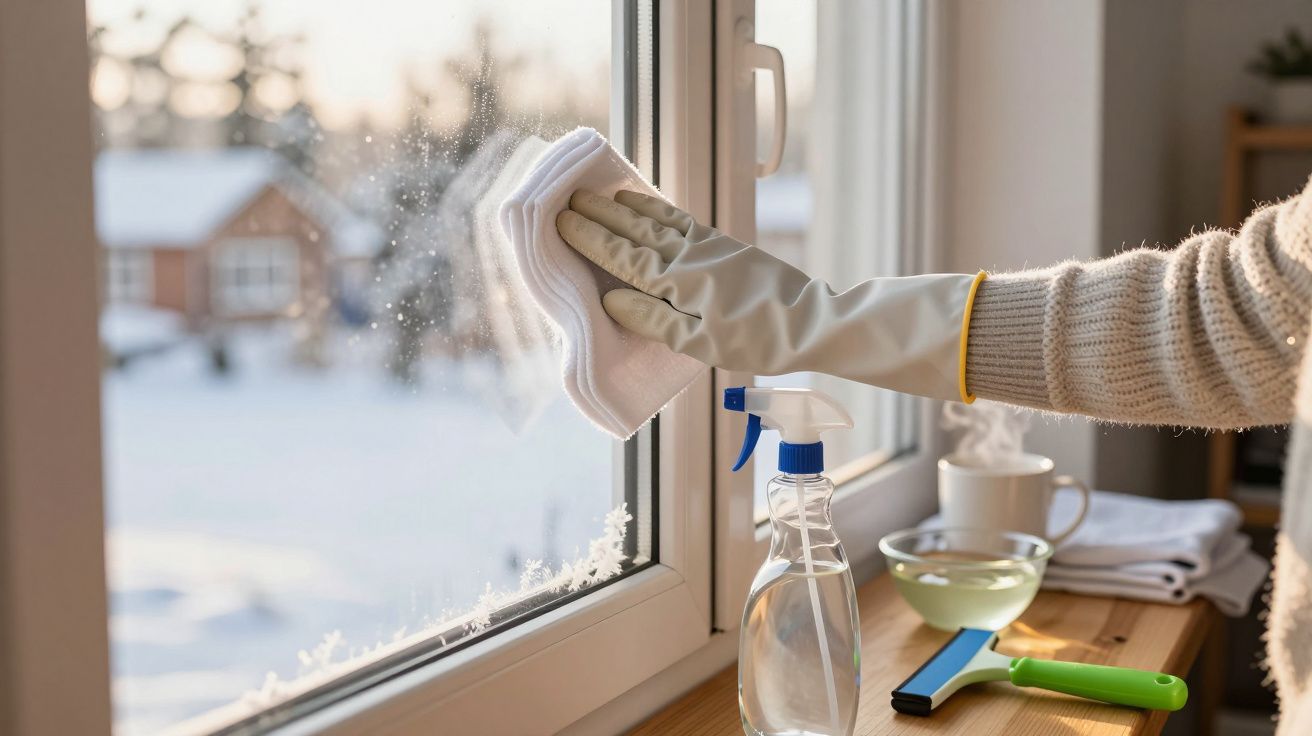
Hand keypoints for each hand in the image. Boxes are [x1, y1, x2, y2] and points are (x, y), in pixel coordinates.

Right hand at [556, 189, 980, 400]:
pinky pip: (680, 220)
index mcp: (675, 282)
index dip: (589, 238)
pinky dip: (658, 209)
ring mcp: (707, 246)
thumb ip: (651, 320)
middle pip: (633, 230)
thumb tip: (611, 301)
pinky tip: (648, 206)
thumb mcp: (697, 342)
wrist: (809, 321)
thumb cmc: (753, 340)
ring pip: (656, 219)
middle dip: (600, 214)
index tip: (561, 221)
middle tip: (568, 198)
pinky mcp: (724, 245)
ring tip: (602, 193)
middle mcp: (687, 256)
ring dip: (626, 205)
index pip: (620, 256)